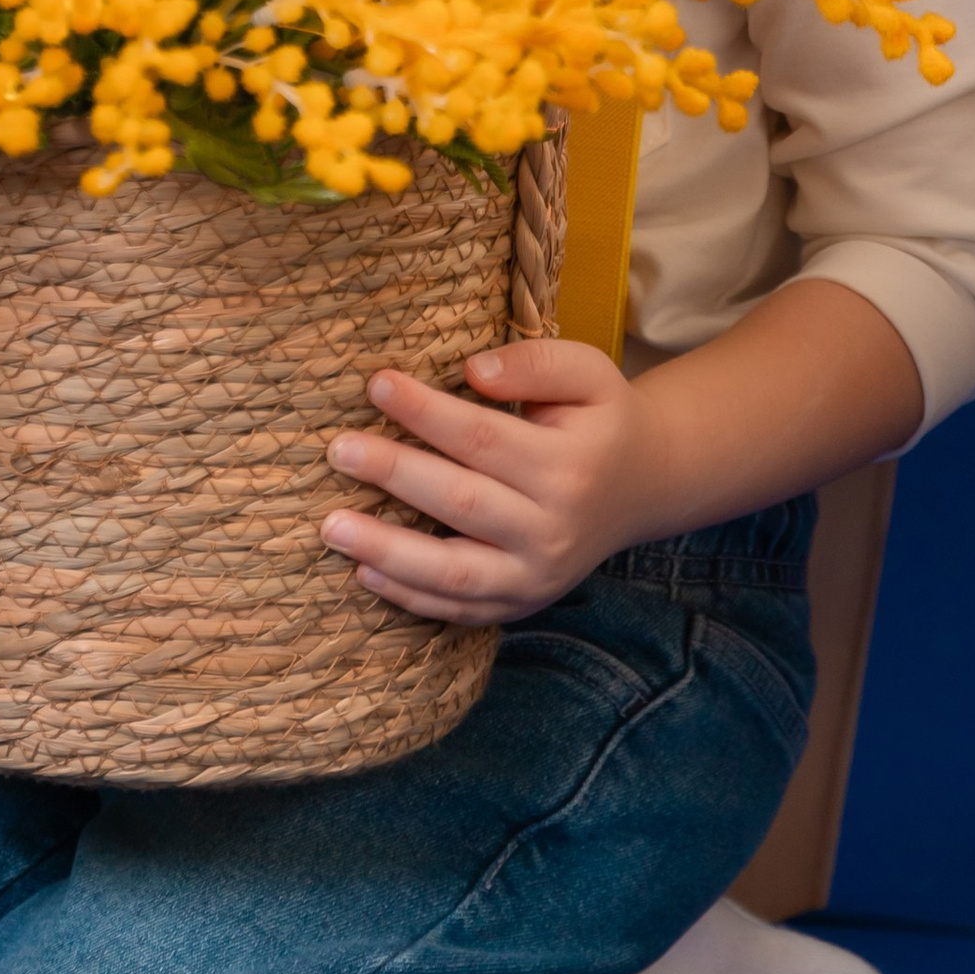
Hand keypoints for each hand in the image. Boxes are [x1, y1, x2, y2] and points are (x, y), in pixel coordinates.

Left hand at [321, 336, 646, 625]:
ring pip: (453, 573)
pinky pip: (458, 610)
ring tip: (331, 527)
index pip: (484, 438)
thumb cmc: (600, 419)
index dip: (426, 411)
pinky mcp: (521, 604)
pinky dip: (408, 597)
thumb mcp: (589, 373)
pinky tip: (362, 572)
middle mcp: (554, 529)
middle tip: (339, 450)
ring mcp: (537, 577)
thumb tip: (472, 370)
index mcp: (570, 465)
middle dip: (394, 475)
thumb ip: (535, 363)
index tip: (376, 383)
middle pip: (461, 503)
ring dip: (386, 552)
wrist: (643, 487)